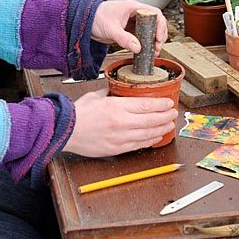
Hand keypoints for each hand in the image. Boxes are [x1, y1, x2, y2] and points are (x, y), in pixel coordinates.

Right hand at [63, 89, 177, 156]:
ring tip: (169, 126)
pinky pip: (139, 145)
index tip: (168, 103)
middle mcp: (121, 122)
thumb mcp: (96, 96)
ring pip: (148, 134)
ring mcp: (120, 137)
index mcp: (116, 106)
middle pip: (151, 120)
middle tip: (173, 114)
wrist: (65, 131)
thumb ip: (111, 93)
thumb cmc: (78, 113)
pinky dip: (150, 141)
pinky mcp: (117, 149)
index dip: (161, 104)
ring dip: (161, 129)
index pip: (146, 105)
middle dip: (166, 116)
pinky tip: (156, 137)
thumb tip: (120, 90)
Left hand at [91, 0, 167, 55]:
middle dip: (158, 35)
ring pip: (149, 30)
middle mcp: (134, 14)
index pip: (154, 13)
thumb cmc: (95, 17)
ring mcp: (132, 22)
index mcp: (133, 7)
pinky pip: (140, 36)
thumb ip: (124, 38)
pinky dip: (144, 44)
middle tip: (157, 47)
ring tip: (153, 51)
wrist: (84, 21)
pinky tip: (144, 51)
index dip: (160, 25)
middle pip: (154, 22)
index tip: (158, 37)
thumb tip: (137, 48)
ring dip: (152, 41)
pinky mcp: (128, 30)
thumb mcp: (110, 28)